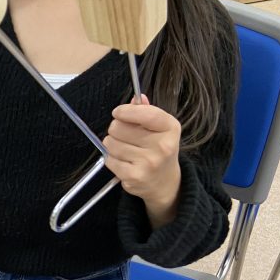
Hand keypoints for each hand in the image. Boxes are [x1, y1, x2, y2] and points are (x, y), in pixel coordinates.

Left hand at [104, 96, 182, 226]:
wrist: (165, 182)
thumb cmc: (159, 149)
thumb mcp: (160, 128)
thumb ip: (147, 112)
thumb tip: (136, 98)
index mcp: (170, 128)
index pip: (145, 114)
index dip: (126, 111)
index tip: (118, 112)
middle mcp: (162, 146)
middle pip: (119, 127)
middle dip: (116, 128)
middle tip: (123, 134)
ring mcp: (148, 163)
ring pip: (111, 143)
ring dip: (112, 144)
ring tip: (124, 148)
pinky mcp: (134, 176)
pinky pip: (109, 159)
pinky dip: (111, 158)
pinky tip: (123, 160)